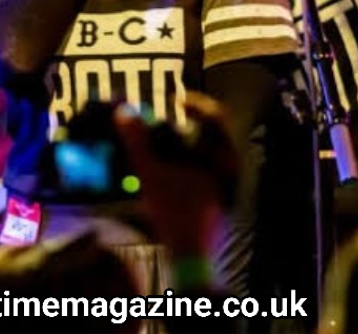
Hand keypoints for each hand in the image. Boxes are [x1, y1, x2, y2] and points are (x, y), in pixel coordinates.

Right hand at [114, 93, 236, 257]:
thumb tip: (124, 112)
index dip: (195, 104)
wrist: (190, 255)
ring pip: (210, 153)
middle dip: (185, 125)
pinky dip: (188, 163)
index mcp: (225, 156)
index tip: (175, 101)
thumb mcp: (152, 174)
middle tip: (164, 122)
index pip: (217, 116)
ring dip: (185, 145)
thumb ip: (137, 141)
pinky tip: (169, 171)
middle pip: (212, 133)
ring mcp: (230, 184)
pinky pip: (207, 169)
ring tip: (162, 145)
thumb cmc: (175, 212)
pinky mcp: (221, 198)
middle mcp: (233, 167)